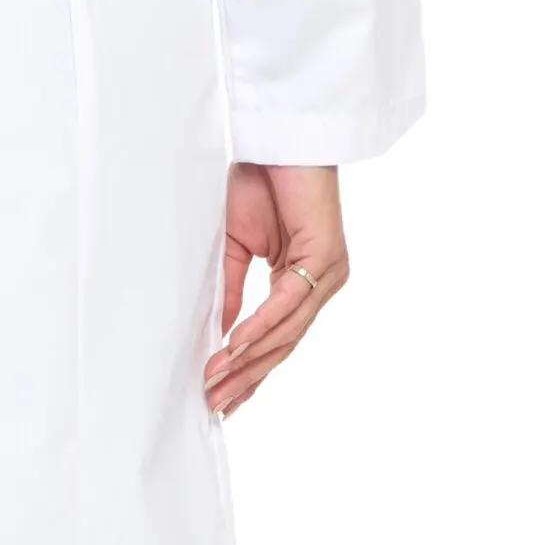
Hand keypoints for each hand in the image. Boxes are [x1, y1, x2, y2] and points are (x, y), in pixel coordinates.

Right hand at [205, 163, 347, 417]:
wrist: (275, 138)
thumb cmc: (258, 182)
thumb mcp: (236, 245)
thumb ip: (234, 290)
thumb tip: (222, 334)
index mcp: (304, 280)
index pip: (278, 338)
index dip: (250, 370)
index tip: (223, 398)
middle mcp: (323, 283)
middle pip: (284, 345)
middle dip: (247, 378)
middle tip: (216, 405)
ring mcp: (328, 274)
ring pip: (287, 331)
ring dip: (249, 359)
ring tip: (218, 381)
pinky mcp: (325, 259)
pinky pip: (288, 303)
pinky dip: (260, 326)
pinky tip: (236, 345)